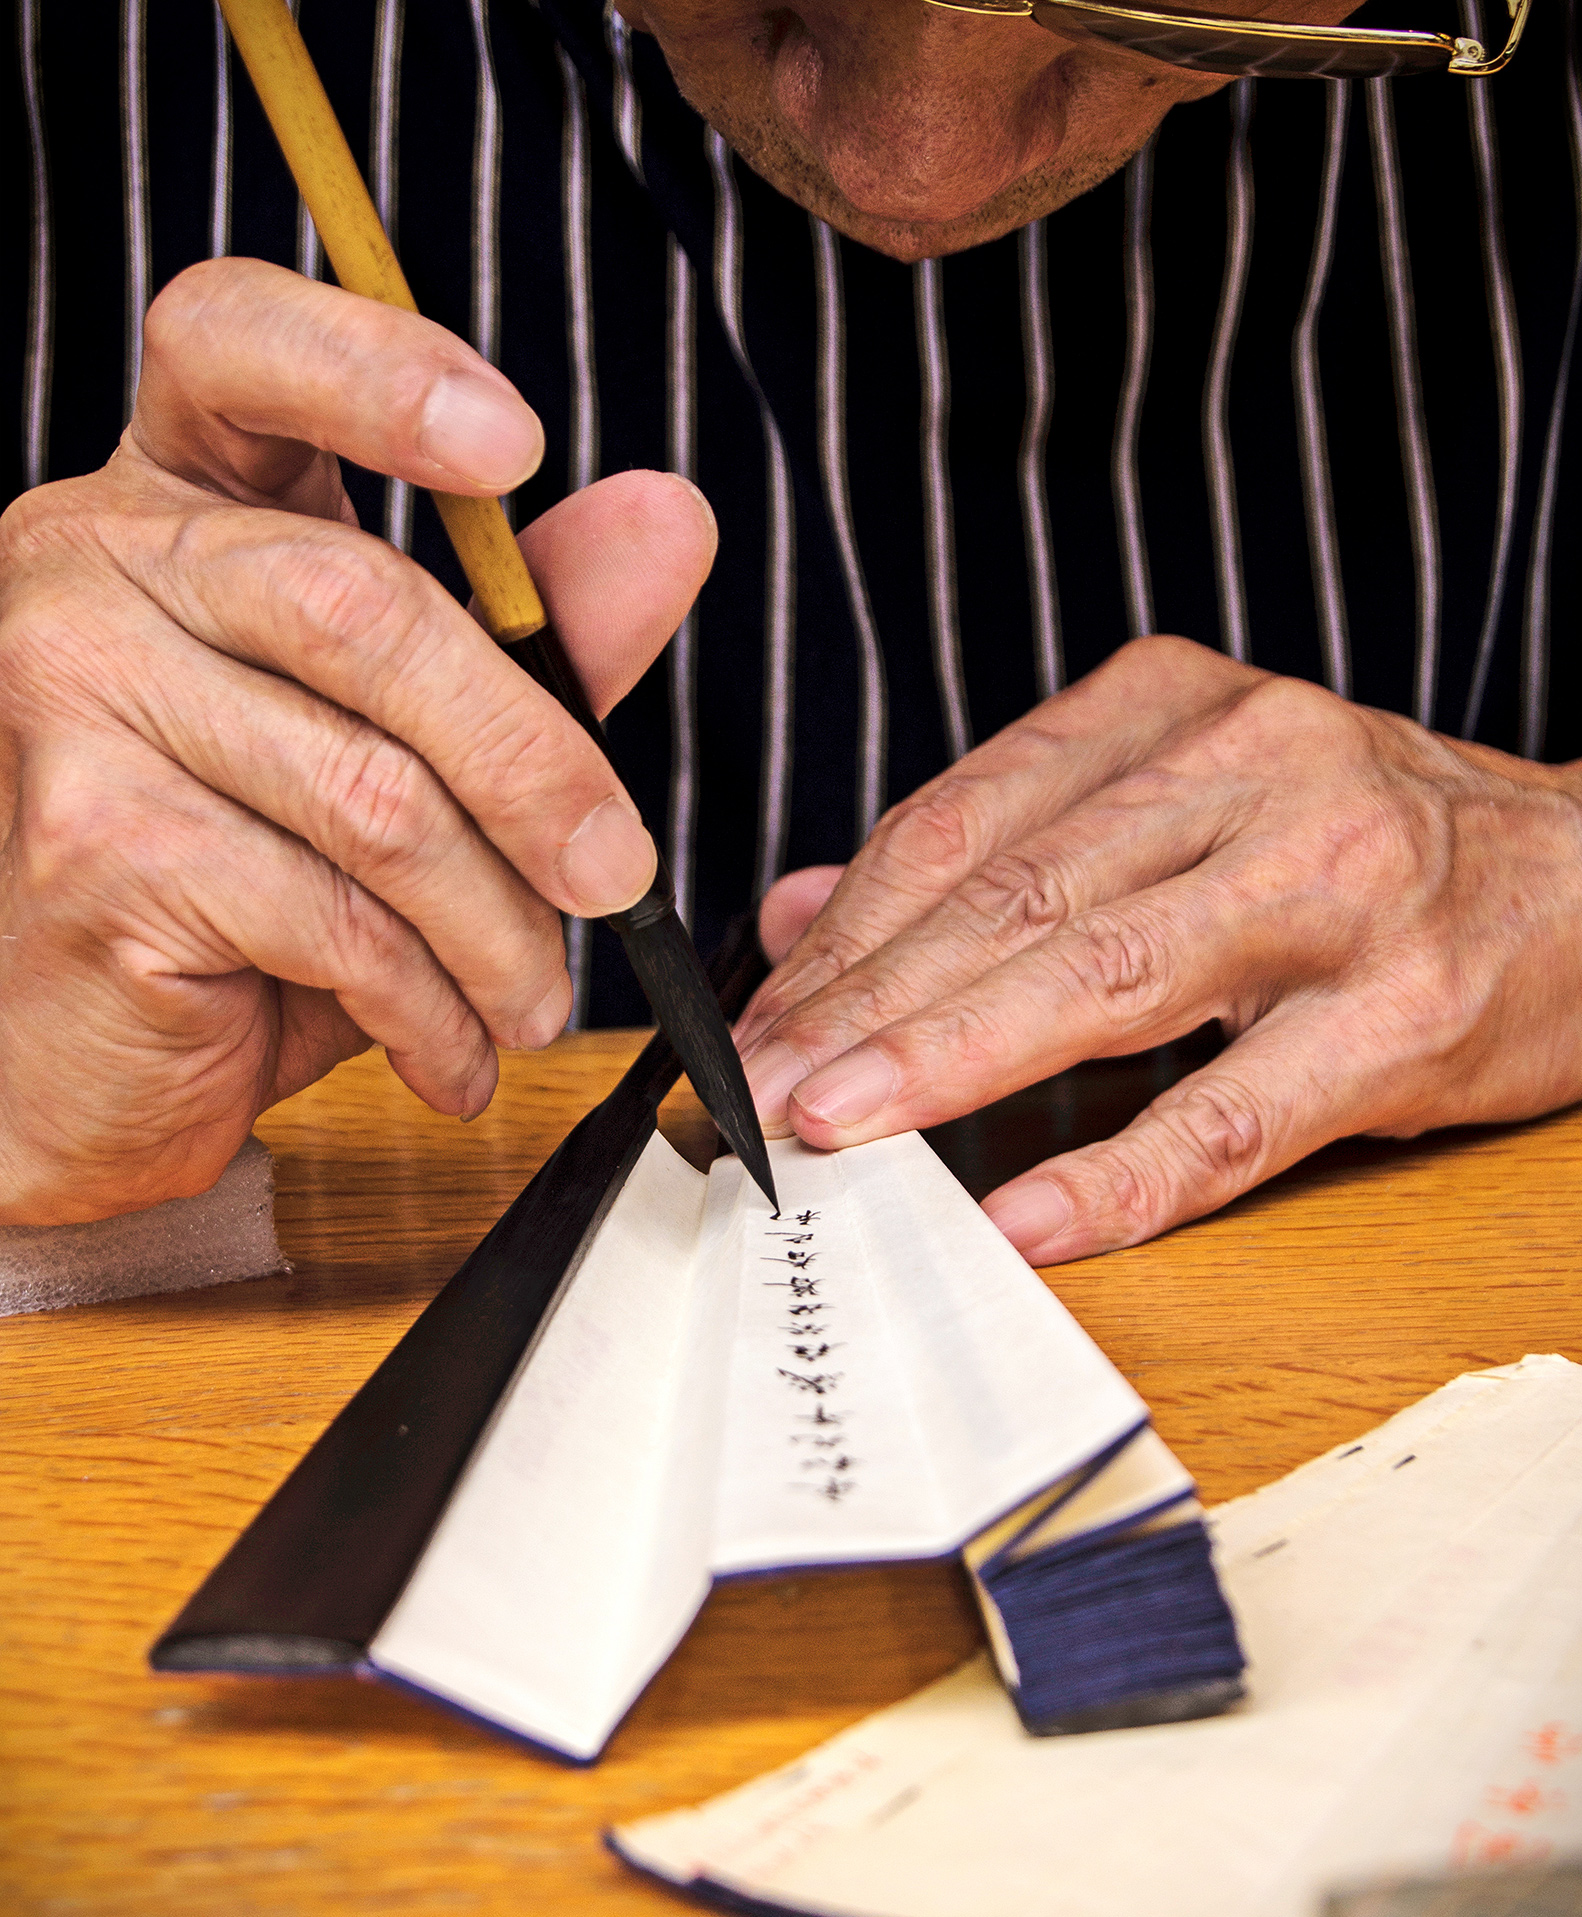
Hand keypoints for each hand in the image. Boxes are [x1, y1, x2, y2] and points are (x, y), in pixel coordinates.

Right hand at [0, 259, 714, 1223]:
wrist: (83, 1061)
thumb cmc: (242, 890)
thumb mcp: (402, 747)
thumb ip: (531, 631)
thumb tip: (669, 517)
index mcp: (174, 501)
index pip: (232, 344)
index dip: (374, 364)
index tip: (513, 444)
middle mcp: (92, 563)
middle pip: (364, 606)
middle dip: (534, 763)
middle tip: (616, 877)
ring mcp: (66, 695)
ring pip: (371, 792)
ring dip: (498, 925)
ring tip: (533, 998)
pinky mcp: (89, 842)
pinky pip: (332, 914)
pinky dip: (429, 1006)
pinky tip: (451, 1052)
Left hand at [739, 639, 1581, 1262]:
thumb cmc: (1362, 841)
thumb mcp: (1183, 793)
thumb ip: (996, 841)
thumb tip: (805, 910)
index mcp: (1177, 707)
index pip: (966, 819)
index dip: (844, 929)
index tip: (755, 1020)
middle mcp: (1254, 771)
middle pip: (1014, 895)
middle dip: (865, 1004)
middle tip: (764, 1091)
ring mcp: (1338, 889)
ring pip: (1104, 982)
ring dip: (951, 1065)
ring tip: (840, 1134)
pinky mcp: (1407, 1017)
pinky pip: (1230, 1115)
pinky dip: (1113, 1175)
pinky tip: (1017, 1221)